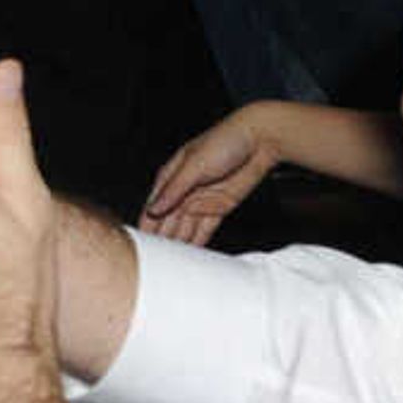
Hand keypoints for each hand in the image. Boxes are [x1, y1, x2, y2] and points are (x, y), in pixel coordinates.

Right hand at [140, 106, 280, 246]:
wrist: (260, 140)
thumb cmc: (225, 140)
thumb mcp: (194, 164)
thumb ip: (174, 189)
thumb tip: (153, 209)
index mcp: (172, 176)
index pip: (154, 206)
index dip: (147, 224)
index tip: (142, 243)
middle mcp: (184, 190)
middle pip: (168, 220)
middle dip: (162, 238)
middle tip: (156, 259)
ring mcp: (201, 200)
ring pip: (185, 227)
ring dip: (178, 242)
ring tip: (170, 262)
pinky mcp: (219, 208)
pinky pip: (205, 229)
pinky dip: (198, 241)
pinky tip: (190, 254)